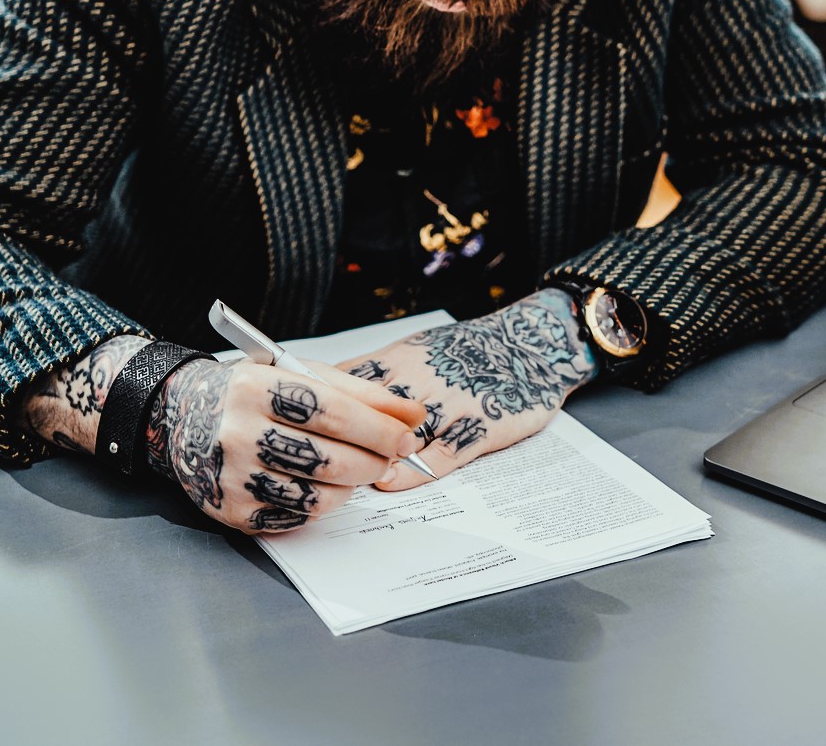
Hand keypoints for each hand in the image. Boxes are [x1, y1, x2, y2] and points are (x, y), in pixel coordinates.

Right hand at [146, 356, 429, 534]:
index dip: (379, 428)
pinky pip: (298, 517)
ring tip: (356, 467)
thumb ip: (358, 393)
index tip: (407, 436)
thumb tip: (412, 416)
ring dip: (352, 484)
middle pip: (329, 458)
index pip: (333, 413)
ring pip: (318, 495)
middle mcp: (238, 433)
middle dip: (375, 461)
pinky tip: (321, 483)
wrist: (183, 416)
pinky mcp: (234, 512)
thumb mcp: (297, 375)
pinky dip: (322, 503)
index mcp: (254, 389)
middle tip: (392, 457)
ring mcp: (234, 477)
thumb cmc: (251, 392)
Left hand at [339, 288, 598, 490]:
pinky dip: (417, 470)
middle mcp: (424, 378)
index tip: (294, 428)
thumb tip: (322, 386)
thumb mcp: (416, 349)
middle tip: (314, 464)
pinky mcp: (484, 424)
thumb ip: (374, 372)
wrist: (531, 343)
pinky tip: (394, 483)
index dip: (319, 407)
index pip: (347, 382)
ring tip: (349, 480)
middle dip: (341, 438)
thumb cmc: (467, 351)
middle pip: (369, 411)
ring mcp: (454, 402)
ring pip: (404, 433)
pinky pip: (445, 451)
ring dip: (374, 457)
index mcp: (402, 358)